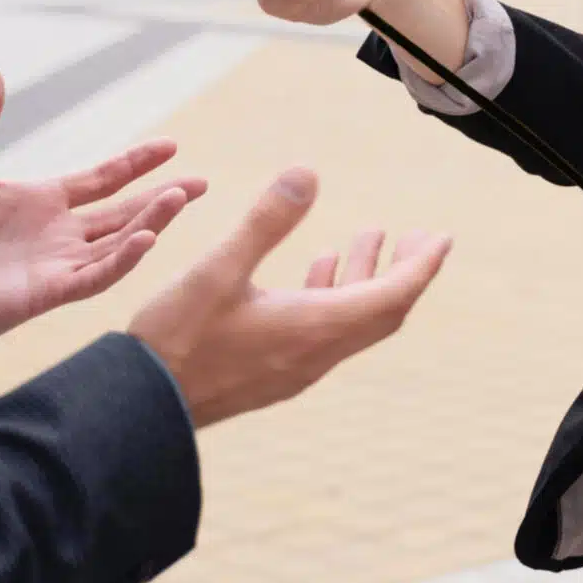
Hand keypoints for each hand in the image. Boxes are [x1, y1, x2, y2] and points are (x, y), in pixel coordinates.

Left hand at [0, 70, 205, 343]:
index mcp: (41, 202)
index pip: (102, 180)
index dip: (135, 163)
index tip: (170, 146)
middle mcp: (58, 234)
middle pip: (123, 212)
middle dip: (163, 197)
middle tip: (201, 183)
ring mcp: (56, 264)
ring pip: (120, 241)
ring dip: (152, 220)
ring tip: (181, 197)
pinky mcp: (46, 292)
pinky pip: (96, 276)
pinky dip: (124, 258)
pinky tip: (146, 237)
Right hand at [127, 167, 451, 428]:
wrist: (139, 409)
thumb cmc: (177, 339)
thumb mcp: (219, 269)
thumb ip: (266, 221)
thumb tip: (307, 172)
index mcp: (315, 328)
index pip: (393, 295)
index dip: (422, 265)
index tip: (442, 238)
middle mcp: (315, 353)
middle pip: (381, 311)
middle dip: (404, 270)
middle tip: (418, 236)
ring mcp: (295, 368)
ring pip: (350, 321)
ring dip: (365, 279)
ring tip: (367, 237)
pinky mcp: (272, 373)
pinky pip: (324, 332)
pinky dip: (333, 296)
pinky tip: (316, 270)